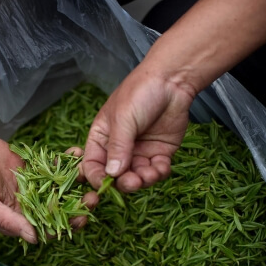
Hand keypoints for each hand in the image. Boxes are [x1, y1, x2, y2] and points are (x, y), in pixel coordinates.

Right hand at [0, 96, 95, 243]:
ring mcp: (35, 185)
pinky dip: (67, 161)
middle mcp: (30, 205)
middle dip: (79, 205)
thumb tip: (35, 239)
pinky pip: (55, 166)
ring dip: (78, 182)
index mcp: (19, 219)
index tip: (82, 218)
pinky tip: (77, 153)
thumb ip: (9, 222)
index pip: (48, 229)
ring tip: (90, 174)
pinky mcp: (36, 167)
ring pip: (63, 188)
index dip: (67, 227)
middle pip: (61, 209)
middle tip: (94, 197)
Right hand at [82, 64, 192, 191]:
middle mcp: (119, 149)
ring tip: (150, 174)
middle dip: (124, 183)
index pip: (92, 164)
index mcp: (101, 138)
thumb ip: (118, 147)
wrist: (172, 81)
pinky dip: (159, 173)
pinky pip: (156, 172)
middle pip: (116, 177)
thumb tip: (111, 174)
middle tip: (133, 181)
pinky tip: (162, 166)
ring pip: (137, 177)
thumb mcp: (123, 118)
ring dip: (143, 180)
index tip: (105, 184)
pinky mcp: (159, 154)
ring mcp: (140, 152)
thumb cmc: (140, 93)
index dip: (97, 177)